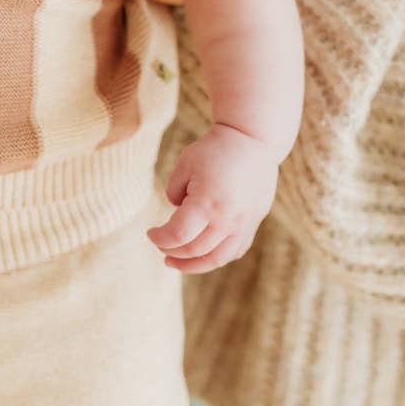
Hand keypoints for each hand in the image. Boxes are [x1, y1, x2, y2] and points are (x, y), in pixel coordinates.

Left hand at [147, 124, 279, 272]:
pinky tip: (204, 255)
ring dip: (194, 265)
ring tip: (177, 264)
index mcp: (206, 204)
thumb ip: (174, 192)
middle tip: (160, 247)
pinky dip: (217, 258)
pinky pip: (235, 251)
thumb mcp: (185, 164)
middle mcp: (227, 219)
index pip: (177, 236)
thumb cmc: (215, 149)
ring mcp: (243, 224)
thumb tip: (177, 211)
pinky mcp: (254, 222)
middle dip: (172, 252)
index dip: (159, 238)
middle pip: (194, 250)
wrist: (254, 140)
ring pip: (217, 258)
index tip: (150, 233)